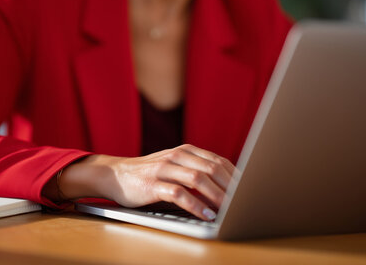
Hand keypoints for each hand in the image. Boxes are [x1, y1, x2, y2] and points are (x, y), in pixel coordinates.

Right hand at [53, 144, 235, 220]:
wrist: (115, 175)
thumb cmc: (149, 174)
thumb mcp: (174, 166)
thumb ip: (196, 170)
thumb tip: (228, 186)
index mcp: (186, 150)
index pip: (219, 161)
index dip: (236, 176)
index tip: (251, 191)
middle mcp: (176, 156)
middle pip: (212, 168)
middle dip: (231, 187)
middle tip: (245, 202)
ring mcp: (164, 169)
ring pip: (198, 179)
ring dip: (217, 196)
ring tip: (230, 210)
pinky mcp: (152, 184)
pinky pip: (178, 194)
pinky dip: (196, 205)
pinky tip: (206, 215)